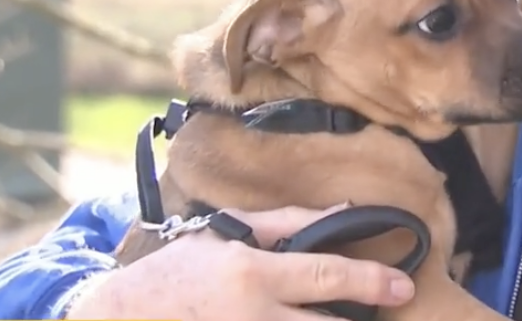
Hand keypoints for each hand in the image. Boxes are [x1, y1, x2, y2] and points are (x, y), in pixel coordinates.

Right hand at [64, 204, 415, 320]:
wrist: (117, 318)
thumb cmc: (176, 272)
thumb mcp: (226, 234)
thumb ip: (287, 223)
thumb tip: (344, 212)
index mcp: (252, 274)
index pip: (326, 276)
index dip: (372, 281)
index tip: (404, 287)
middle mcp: (253, 317)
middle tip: (386, 313)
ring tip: (351, 318)